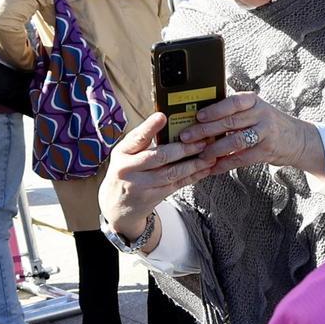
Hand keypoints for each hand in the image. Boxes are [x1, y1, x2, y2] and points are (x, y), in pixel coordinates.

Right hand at [99, 111, 221, 242]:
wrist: (116, 206)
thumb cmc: (125, 173)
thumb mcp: (125, 155)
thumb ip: (142, 141)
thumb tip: (169, 123)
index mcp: (122, 152)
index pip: (137, 138)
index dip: (150, 127)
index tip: (163, 116)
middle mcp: (128, 169)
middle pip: (159, 156)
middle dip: (183, 148)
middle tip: (201, 141)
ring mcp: (140, 186)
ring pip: (171, 173)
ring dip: (193, 164)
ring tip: (208, 156)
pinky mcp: (151, 197)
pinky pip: (175, 185)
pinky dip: (191, 177)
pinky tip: (203, 170)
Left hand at [179, 91, 323, 176]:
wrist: (296, 139)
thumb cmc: (267, 123)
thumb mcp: (254, 110)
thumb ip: (234, 112)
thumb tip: (201, 118)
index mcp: (254, 101)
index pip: (232, 102)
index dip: (214, 109)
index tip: (198, 116)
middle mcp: (261, 114)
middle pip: (230, 122)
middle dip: (206, 130)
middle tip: (187, 137)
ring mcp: (266, 133)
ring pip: (236, 141)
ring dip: (215, 149)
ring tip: (200, 155)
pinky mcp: (267, 151)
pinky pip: (242, 159)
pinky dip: (225, 164)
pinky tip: (213, 168)